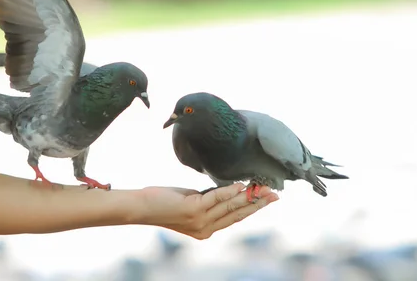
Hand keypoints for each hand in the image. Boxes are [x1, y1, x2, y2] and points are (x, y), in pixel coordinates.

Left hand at [138, 183, 278, 239]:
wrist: (141, 208)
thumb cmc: (163, 202)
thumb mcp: (191, 201)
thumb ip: (208, 199)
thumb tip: (226, 189)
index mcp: (206, 230)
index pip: (235, 218)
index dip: (253, 208)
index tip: (268, 198)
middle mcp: (206, 229)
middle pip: (238, 215)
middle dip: (258, 204)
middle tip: (275, 194)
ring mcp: (200, 221)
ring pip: (230, 207)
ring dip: (249, 196)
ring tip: (263, 188)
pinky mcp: (193, 210)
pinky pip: (216, 198)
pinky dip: (230, 191)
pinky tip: (241, 185)